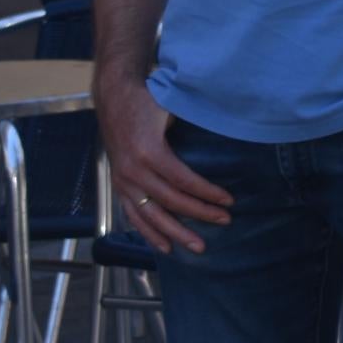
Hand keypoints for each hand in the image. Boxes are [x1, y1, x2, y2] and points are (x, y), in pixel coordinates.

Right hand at [93, 71, 231, 255]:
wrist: (113, 95)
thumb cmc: (147, 99)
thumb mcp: (170, 108)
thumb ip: (189, 126)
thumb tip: (223, 134)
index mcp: (148, 152)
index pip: (183, 181)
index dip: (207, 193)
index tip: (229, 200)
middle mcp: (133, 171)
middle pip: (170, 201)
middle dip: (199, 213)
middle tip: (225, 221)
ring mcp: (123, 181)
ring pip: (151, 215)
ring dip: (175, 233)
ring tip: (198, 246)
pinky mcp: (119, 185)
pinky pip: (133, 215)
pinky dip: (148, 233)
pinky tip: (164, 247)